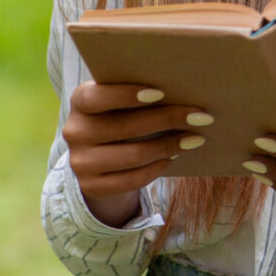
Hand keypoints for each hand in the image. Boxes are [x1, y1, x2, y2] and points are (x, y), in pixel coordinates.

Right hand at [62, 82, 212, 226]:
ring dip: (169, 146)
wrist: (100, 154)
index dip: (127, 95)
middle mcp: (74, 131)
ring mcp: (79, 162)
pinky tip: (175, 157)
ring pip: (133, 155)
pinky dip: (158, 167)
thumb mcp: (121, 100)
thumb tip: (185, 88)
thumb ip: (141, 92)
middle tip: (200, 117)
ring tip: (195, 138)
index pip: (98, 97)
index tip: (161, 93)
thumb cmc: (121, 114)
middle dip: (168, 120)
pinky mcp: (91, 187)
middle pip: (125, 127)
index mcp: (80, 101)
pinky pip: (132, 179)